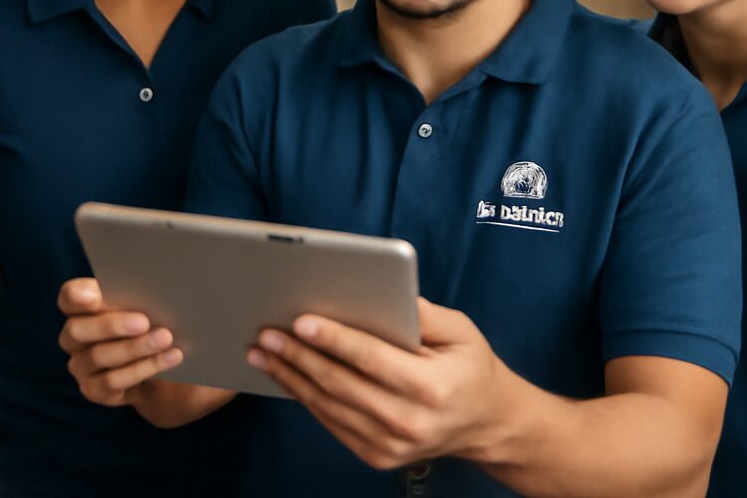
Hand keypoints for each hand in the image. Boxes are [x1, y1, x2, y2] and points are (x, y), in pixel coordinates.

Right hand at [57, 277, 183, 407]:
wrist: (157, 366)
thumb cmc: (145, 325)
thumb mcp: (141, 306)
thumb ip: (135, 296)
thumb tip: (151, 288)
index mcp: (79, 309)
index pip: (68, 297)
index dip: (76, 296)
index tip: (94, 296)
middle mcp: (73, 338)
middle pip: (77, 330)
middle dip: (110, 325)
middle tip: (144, 322)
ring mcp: (80, 367)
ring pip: (98, 357)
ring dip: (135, 348)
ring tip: (165, 338)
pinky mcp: (94, 390)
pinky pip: (113, 381)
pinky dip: (145, 368)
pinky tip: (169, 357)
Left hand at [248, 297, 510, 470]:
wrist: (485, 424)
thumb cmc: (469, 368)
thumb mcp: (461, 331)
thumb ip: (423, 314)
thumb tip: (383, 290)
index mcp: (432, 388)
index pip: (372, 359)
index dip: (334, 339)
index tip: (301, 321)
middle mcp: (409, 422)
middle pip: (341, 384)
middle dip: (298, 356)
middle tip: (266, 333)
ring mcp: (390, 445)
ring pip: (328, 406)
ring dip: (290, 377)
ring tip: (262, 352)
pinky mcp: (376, 456)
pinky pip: (331, 422)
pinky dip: (304, 397)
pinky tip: (285, 375)